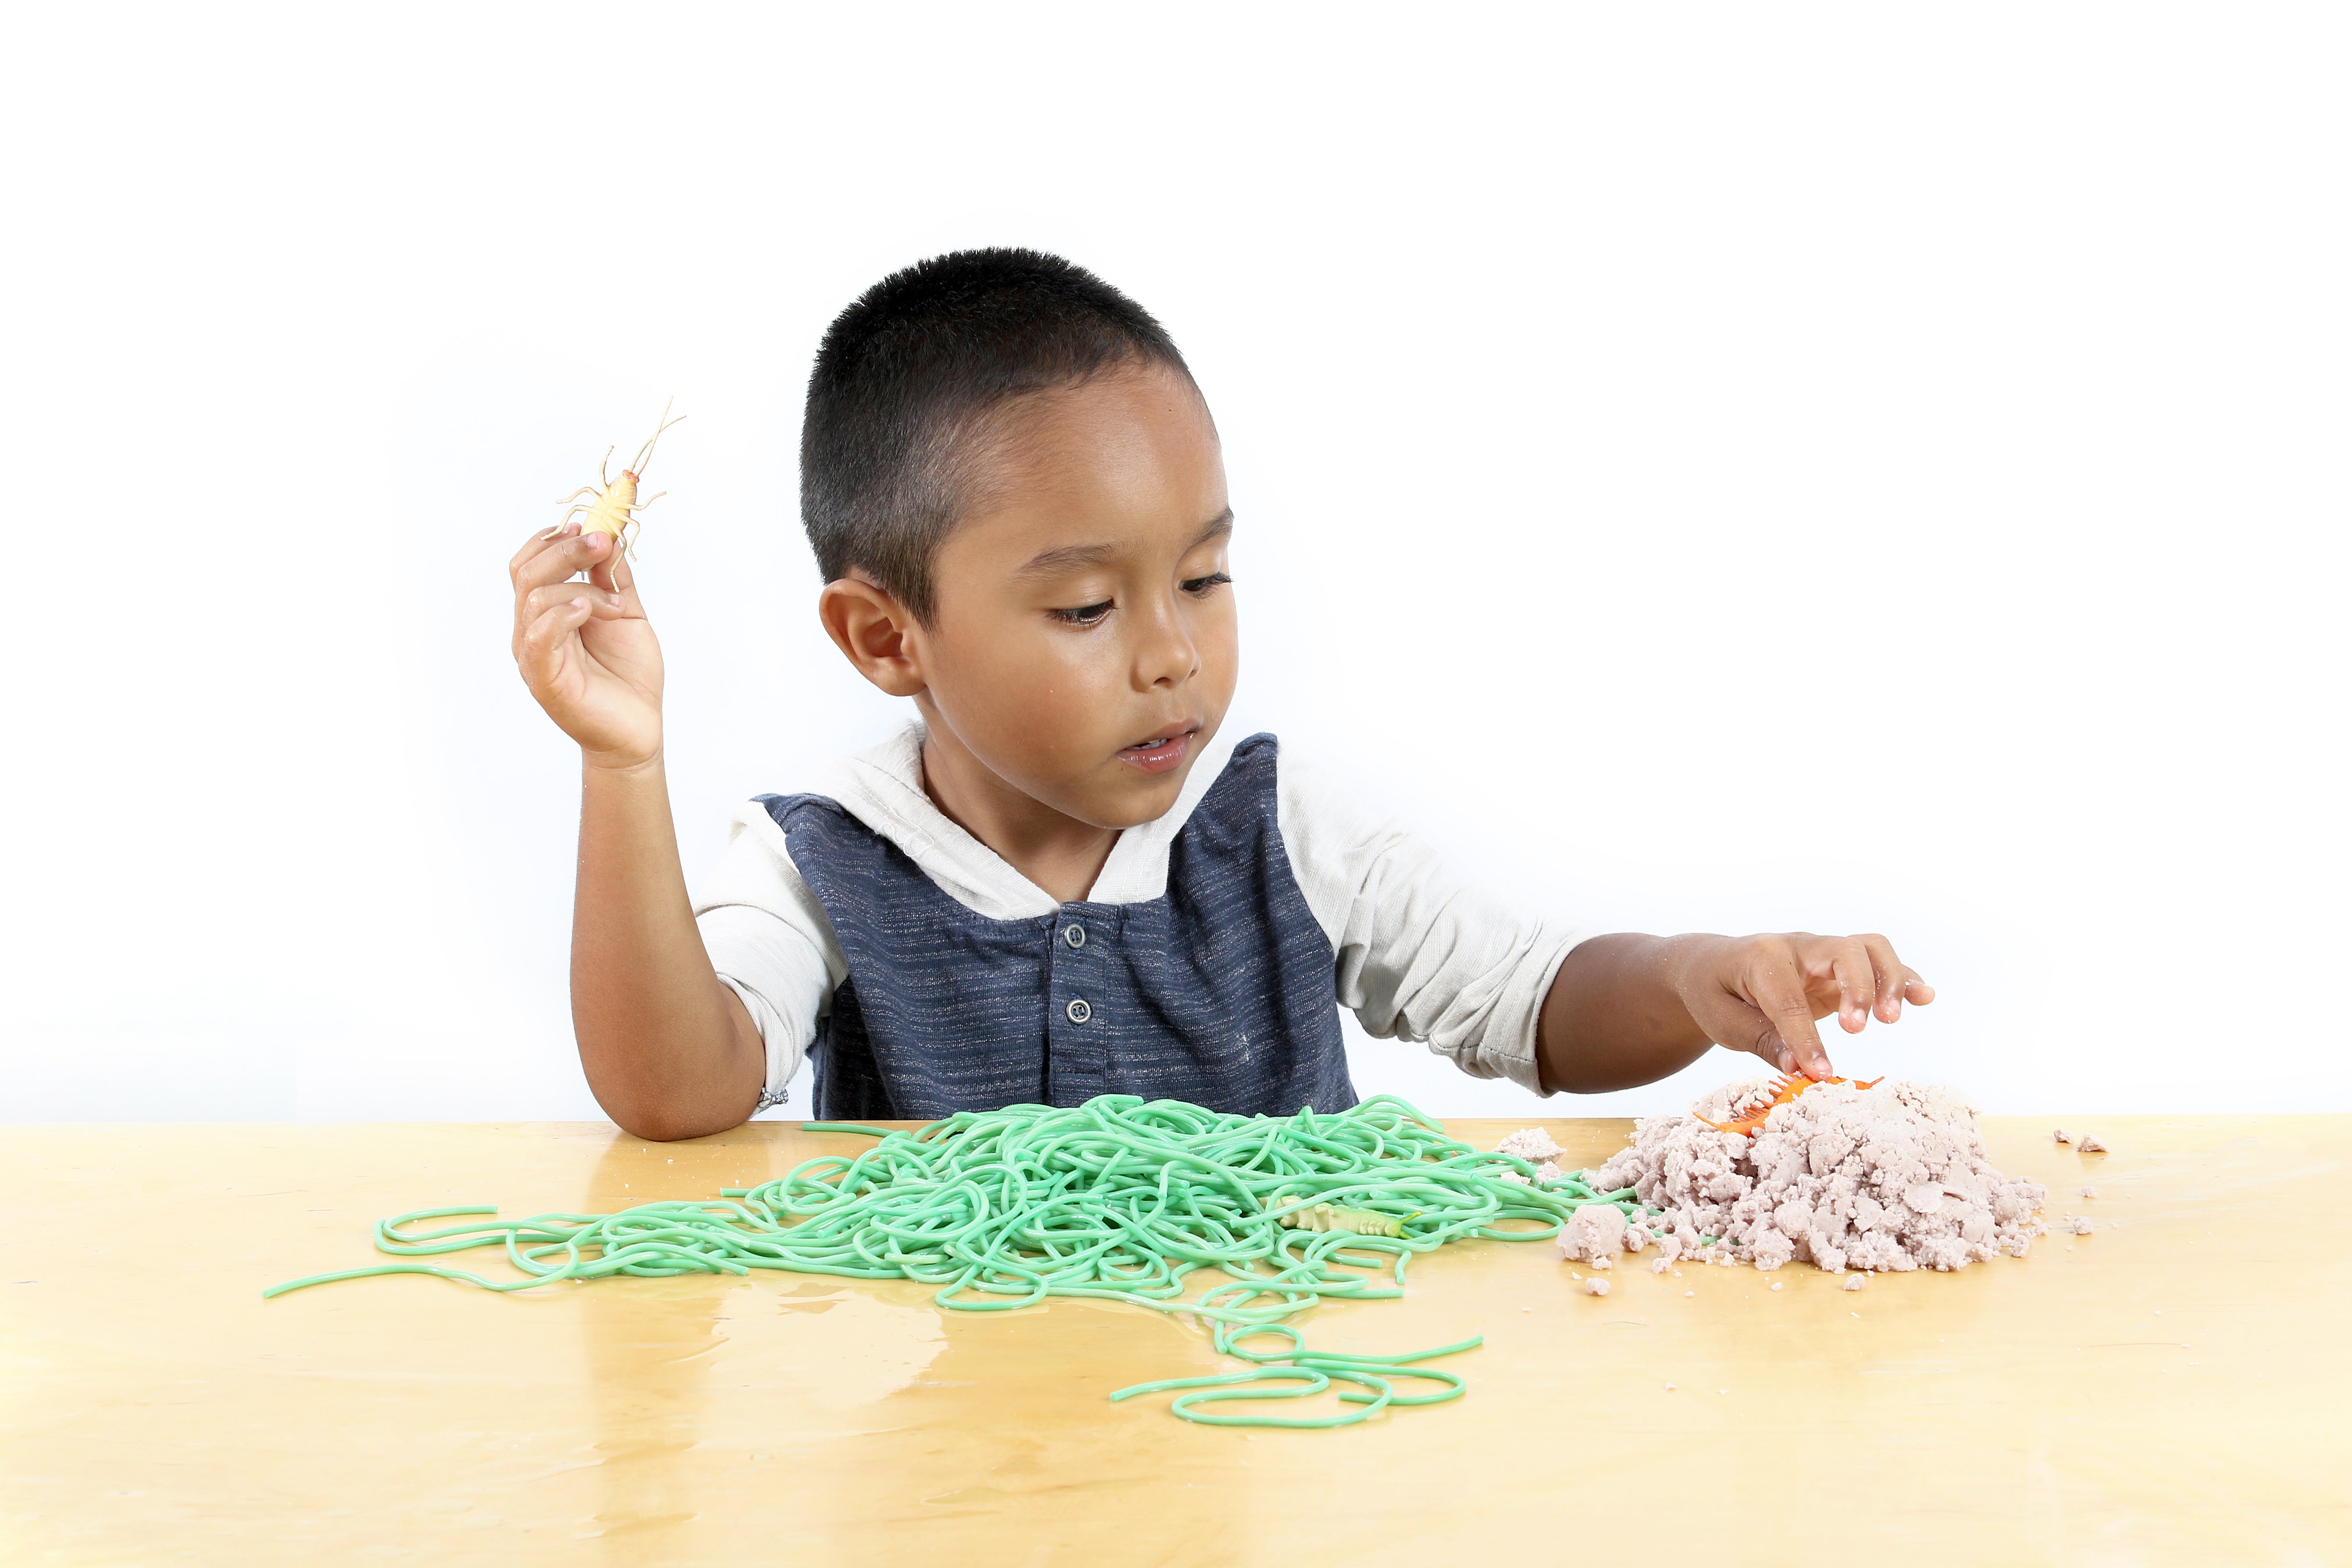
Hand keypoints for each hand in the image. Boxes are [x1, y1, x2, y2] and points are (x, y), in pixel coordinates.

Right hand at [508, 519, 663, 769]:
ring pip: (534, 597)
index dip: (554, 537)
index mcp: (547, 612)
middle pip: (527, 571)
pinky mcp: (543, 678)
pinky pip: (537, 636)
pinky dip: (563, 614)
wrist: (638, 730)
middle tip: (603, 542)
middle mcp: (532, 629)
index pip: (530, 562)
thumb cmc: (629, 676)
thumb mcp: (625, 614)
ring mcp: (533, 654)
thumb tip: (609, 536)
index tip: (592, 525)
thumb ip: (613, 578)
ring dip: (580, 586)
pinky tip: (589, 609)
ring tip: (617, 603)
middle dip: (566, 548)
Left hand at [1671, 933, 1932, 1079]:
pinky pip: (1878, 962)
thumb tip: (1800, 1068)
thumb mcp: (1723, 1021)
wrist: (1711, 966)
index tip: (1818, 1073)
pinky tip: (1924, 997)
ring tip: (1892, 1019)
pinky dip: (1903, 976)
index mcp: (1761, 959)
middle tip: (1856, 1030)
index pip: (1790, 998)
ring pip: (1868, 948)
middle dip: (1859, 989)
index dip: (1806, 1037)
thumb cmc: (1716, 994)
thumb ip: (1762, 1041)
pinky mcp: (1839, 968)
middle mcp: (1797, 947)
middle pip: (1844, 951)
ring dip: (1889, 979)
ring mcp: (1821, 954)